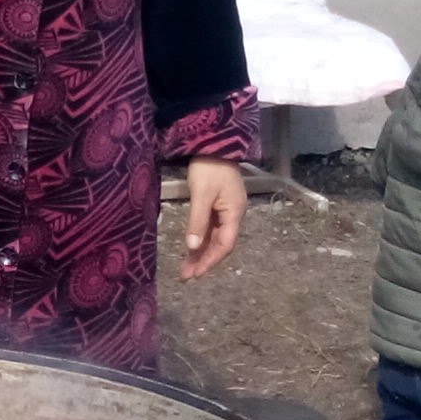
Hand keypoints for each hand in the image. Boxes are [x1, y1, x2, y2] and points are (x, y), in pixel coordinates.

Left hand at [180, 158, 246, 279]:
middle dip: (204, 260)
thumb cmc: (209, 168)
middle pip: (220, 244)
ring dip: (201, 252)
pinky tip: (191, 248)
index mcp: (234, 213)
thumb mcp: (201, 195)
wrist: (213, 144)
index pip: (225, 245)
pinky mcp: (217, 205)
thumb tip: (192, 247)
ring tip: (186, 267)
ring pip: (214, 237)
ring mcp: (226, 210)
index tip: (196, 273)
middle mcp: (233, 215)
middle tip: (187, 275)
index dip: (211, 261)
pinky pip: (211, 228)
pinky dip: (201, 239)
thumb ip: (197, 221)